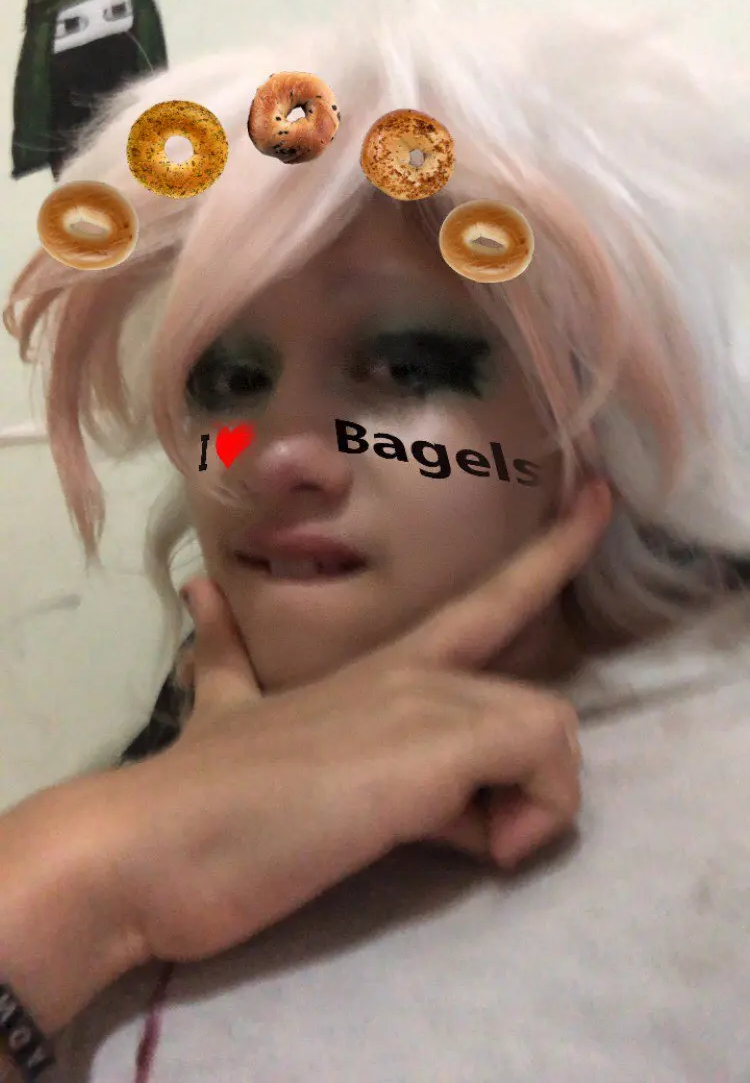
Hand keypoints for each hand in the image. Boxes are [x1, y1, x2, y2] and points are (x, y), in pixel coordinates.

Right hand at [112, 480, 610, 966]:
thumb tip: (199, 593)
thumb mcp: (228, 720)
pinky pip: (546, 758)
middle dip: (515, 779)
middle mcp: (414, 670)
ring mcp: (427, 698)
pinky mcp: (439, 742)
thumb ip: (228, 658)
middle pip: (535, 697)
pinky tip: (465, 851)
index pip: (484, 601)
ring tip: (434, 844)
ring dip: (514, 807)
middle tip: (447, 833)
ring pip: (551, 729)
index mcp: (378, 667)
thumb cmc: (196, 791)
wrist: (152, 840)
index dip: (550, 554)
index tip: (601, 499)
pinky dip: (526, 820)